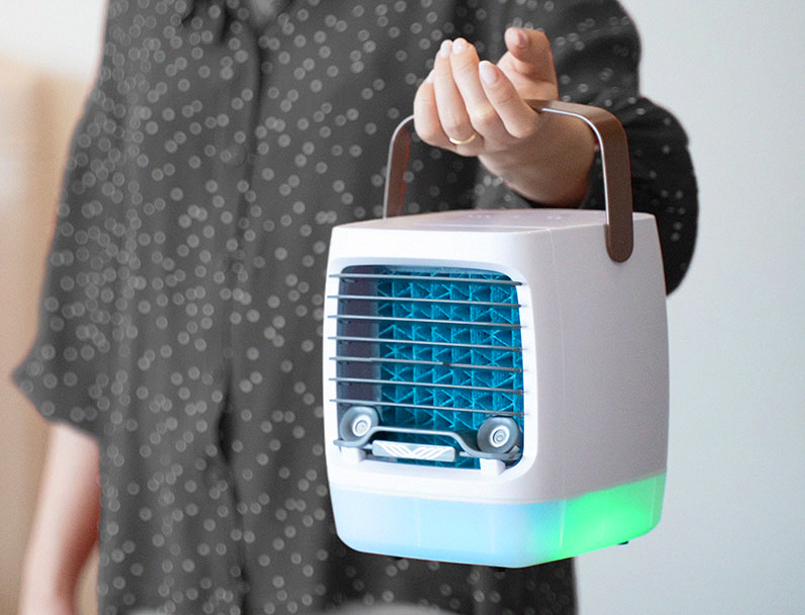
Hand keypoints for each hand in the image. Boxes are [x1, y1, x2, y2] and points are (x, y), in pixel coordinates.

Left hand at [413, 28, 595, 206]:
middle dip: (465, 75)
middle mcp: (498, 139)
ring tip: (445, 54)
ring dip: (444, 83)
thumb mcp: (539, 68)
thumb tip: (515, 37)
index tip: (485, 64)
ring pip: (453, 123)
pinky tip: (433, 78)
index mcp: (526, 124)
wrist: (513, 124)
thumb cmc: (528, 91)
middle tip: (460, 46)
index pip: (515, 116)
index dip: (499, 91)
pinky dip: (425, 102)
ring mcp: (472, 145)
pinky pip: (429, 131)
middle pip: (481, 116)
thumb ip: (531, 49)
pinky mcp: (448, 143)